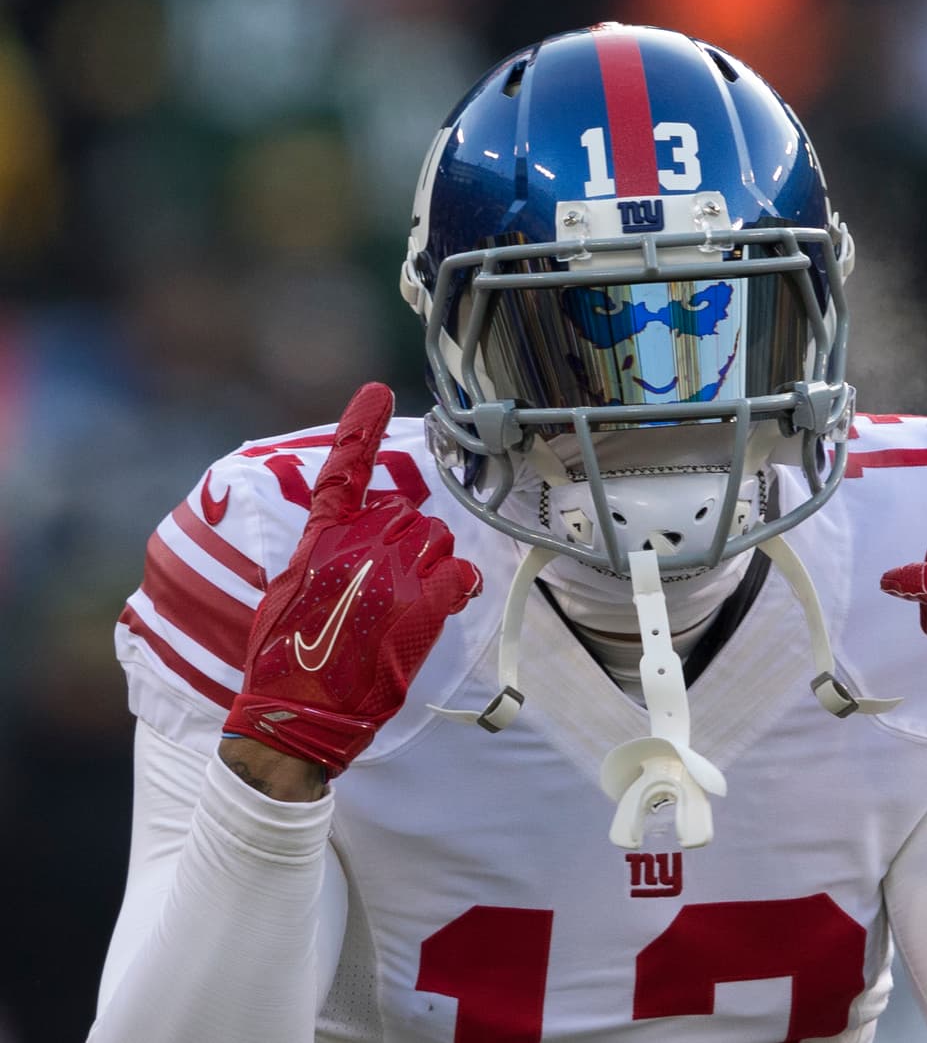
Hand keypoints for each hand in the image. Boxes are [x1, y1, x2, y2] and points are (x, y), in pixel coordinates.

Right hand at [223, 382, 481, 776]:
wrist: (296, 713)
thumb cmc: (287, 660)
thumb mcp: (291, 592)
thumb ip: (325, 556)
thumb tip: (353, 547)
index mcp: (318, 540)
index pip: (341, 471)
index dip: (360, 429)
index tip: (377, 392)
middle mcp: (355, 546)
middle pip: (405, 514)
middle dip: (406, 541)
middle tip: (393, 581)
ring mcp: (391, 574)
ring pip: (435, 539)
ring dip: (431, 561)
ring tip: (410, 598)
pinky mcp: (422, 606)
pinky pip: (459, 573)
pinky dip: (460, 583)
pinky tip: (449, 597)